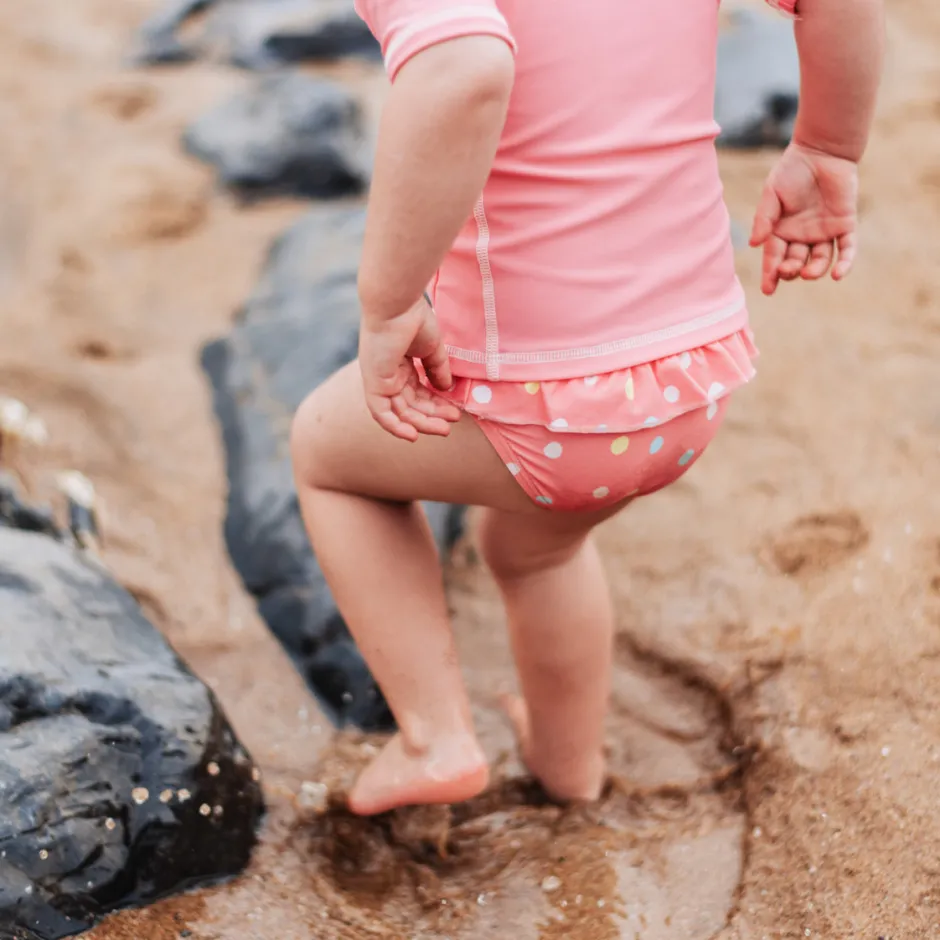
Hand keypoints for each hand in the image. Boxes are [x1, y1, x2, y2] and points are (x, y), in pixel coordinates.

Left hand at [358, 296, 460, 441]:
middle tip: (452, 423)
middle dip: (432, 416)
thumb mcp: (432, 349)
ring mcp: (380, 381)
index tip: (456, 410)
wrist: (396, 305)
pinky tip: (413, 436)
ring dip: (421, 423)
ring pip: (400, 412)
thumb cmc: (413, 319)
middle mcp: (388, 376)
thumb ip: (437, 369)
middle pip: (411, 405)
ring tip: (444, 429)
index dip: (437, 404)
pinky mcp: (373, 384)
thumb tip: (446, 389)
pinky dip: (395, 427)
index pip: (419, 393)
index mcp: (401, 366)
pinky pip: (381, 413)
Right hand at [749, 142, 859, 295]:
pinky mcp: (845, 225)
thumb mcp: (772, 194)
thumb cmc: (792, 171)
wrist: (822, 151)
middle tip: (787, 269)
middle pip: (796, 263)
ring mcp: (824, 232)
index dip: (771, 274)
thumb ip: (764, 219)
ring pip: (820, 260)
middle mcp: (802, 236)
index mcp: (781, 231)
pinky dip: (844, 263)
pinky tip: (837, 275)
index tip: (768, 290)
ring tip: (807, 272)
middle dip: (790, 270)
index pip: (774, 258)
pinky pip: (846, 249)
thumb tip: (754, 244)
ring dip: (814, 270)